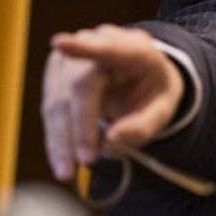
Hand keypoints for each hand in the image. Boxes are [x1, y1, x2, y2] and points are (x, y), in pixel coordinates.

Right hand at [41, 24, 184, 180]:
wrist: (140, 76)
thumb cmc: (153, 90)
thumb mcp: (164, 108)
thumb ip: (144, 124)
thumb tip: (110, 141)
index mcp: (135, 48)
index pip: (108, 47)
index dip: (83, 48)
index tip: (60, 44)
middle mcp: (97, 45)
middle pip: (79, 86)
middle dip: (79, 127)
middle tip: (87, 162)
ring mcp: (72, 58)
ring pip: (58, 100)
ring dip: (60, 139)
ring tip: (67, 172)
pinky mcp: (56, 75)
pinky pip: (51, 110)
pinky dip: (56, 138)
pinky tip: (61, 161)